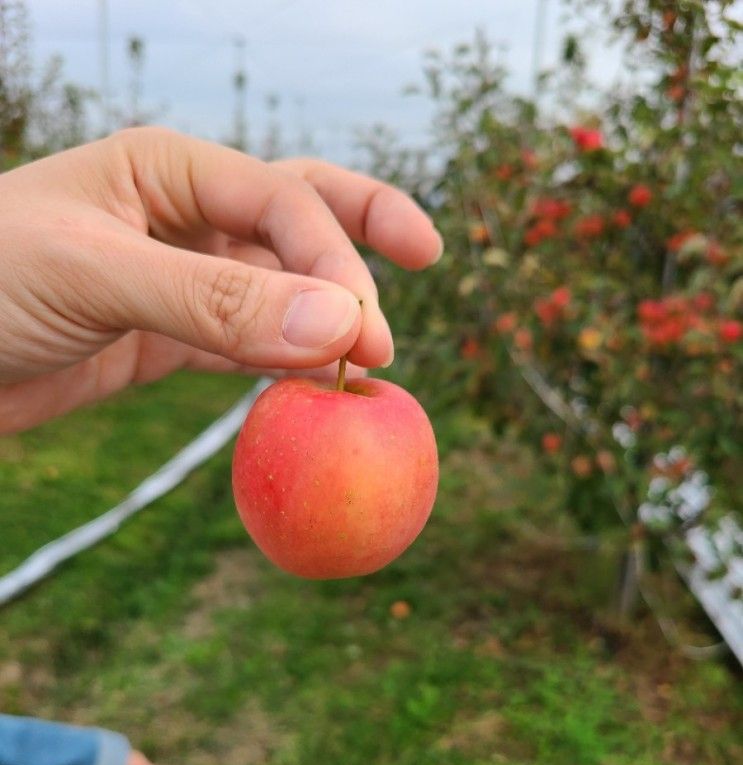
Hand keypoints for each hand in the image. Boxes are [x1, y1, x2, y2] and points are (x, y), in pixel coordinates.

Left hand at [0, 127, 441, 432]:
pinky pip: (250, 349)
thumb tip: (340, 325)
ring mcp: (184, 280)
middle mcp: (185, 217)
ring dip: (329, 321)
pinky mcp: (171, 341)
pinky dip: (287, 369)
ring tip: (371, 365)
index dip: (335, 260)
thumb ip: (216, 300)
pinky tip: (316, 390)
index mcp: (168, 168)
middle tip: (418, 283)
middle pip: (303, 214)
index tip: (362, 333)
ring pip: (282, 290)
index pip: (283, 200)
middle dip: (364, 241)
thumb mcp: (95, 276)